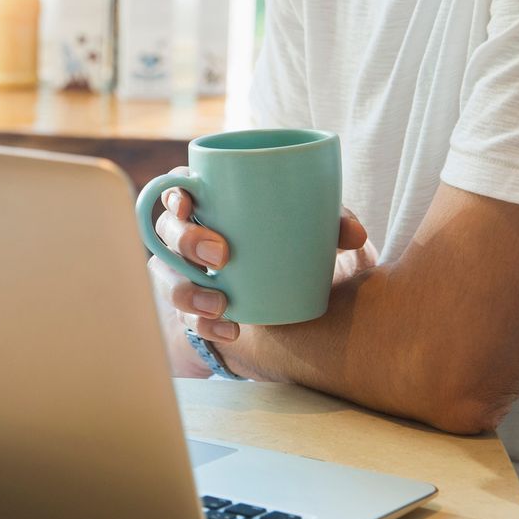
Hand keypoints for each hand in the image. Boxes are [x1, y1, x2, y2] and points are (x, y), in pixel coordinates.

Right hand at [149, 188, 369, 348]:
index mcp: (212, 204)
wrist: (294, 304)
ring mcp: (187, 274)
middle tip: (221, 255)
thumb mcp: (315, 233)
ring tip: (220, 304)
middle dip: (185, 241)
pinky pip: (186, 319)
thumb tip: (354, 232)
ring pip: (165, 277)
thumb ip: (333, 224)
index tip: (187, 203)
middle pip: (166, 230)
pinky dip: (205, 326)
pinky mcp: (196, 310)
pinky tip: (231, 330)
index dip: (173, 193)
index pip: (177, 187)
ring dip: (185, 290)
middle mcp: (190, 237)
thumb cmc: (295, 248)